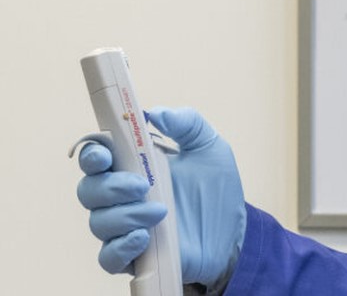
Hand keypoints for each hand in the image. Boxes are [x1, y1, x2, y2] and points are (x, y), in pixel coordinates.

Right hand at [76, 107, 246, 288]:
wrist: (234, 231)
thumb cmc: (216, 187)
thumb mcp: (209, 148)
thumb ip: (187, 123)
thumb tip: (156, 113)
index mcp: (133, 166)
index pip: (96, 156)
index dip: (92, 153)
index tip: (104, 155)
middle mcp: (121, 196)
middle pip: (89, 189)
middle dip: (110, 187)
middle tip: (142, 186)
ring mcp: (125, 227)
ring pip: (98, 222)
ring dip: (126, 216)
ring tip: (161, 213)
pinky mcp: (133, 255)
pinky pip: (108, 256)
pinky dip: (120, 247)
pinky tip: (143, 238)